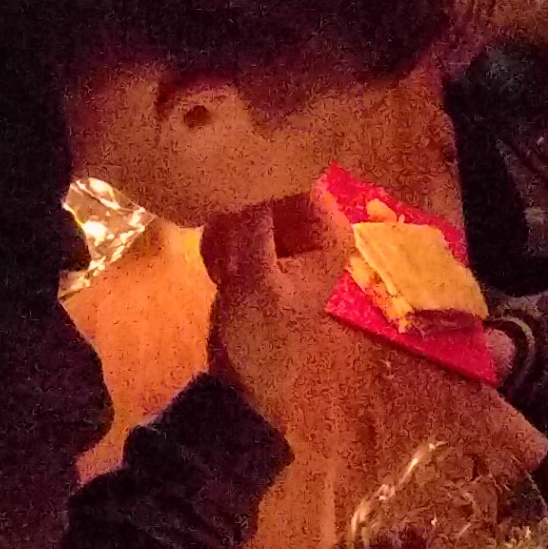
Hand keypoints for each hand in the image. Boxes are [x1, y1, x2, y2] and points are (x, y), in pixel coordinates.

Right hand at [202, 187, 351, 427]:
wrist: (245, 378)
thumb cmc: (263, 336)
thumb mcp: (256, 281)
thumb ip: (252, 227)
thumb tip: (245, 171)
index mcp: (327, 229)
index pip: (297, 172)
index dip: (261, 174)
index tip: (232, 195)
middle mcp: (310, 224)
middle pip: (264, 184)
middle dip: (238, 215)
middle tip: (229, 253)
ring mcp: (282, 234)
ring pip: (241, 204)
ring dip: (225, 234)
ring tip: (227, 270)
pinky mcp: (258, 244)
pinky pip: (229, 223)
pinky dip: (219, 246)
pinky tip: (222, 276)